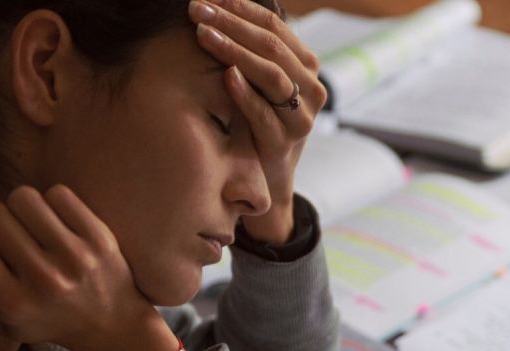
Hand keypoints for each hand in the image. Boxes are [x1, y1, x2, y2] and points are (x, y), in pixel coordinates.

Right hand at [0, 186, 155, 350]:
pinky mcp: (101, 238)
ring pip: (23, 197)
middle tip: (10, 235)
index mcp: (11, 301)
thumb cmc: (48, 317)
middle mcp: (43, 279)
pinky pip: (58, 193)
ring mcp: (75, 257)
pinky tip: (58, 223)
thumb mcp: (0, 319)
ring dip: (23, 209)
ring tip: (32, 227)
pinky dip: (53, 203)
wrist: (113, 323)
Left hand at [189, 0, 327, 243]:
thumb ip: (253, 51)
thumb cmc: (258, 120)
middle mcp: (312, 89)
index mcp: (306, 67)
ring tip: (203, 35)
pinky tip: (225, 75)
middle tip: (197, 11)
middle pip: (272, 47)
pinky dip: (245, 93)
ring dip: (235, 52)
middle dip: (232, 25)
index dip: (241, 9)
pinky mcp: (285, 143)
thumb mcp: (259, 82)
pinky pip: (264, 114)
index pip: (275, 27)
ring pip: (272, 76)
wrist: (267, 176)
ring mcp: (301, 118)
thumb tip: (219, 8)